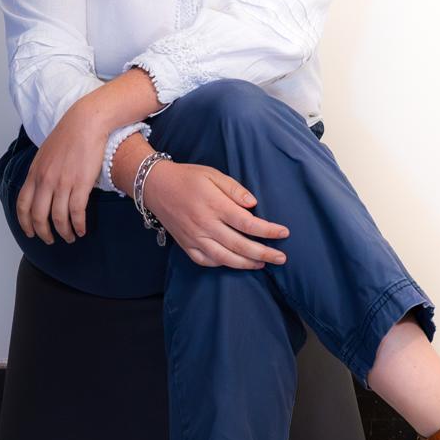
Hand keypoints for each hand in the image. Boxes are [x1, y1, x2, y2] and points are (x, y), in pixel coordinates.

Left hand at [16, 104, 106, 243]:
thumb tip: (41, 187)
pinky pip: (76, 213)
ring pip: (58, 219)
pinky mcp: (80, 184)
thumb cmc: (69, 135)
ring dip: (64, 233)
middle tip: (50, 240)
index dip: (25, 223)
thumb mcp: (45, 153)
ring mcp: (62, 183)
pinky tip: (82, 229)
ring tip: (71, 237)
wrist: (86, 122)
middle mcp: (45, 181)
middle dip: (43, 233)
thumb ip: (40, 172)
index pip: (22, 205)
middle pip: (38, 217)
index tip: (30, 232)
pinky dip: (78, 225)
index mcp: (34, 173)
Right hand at [142, 161, 289, 269]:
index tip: (284, 233)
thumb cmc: (187, 178)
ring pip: (224, 258)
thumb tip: (253, 205)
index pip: (248, 223)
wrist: (155, 186)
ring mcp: (194, 237)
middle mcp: (205, 224)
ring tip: (262, 264)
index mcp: (214, 205)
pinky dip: (222, 264)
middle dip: (264, 253)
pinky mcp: (185, 244)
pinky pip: (206, 261)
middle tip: (281, 258)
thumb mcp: (213, 174)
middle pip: (240, 245)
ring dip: (246, 264)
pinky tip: (234, 262)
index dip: (268, 231)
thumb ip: (235, 189)